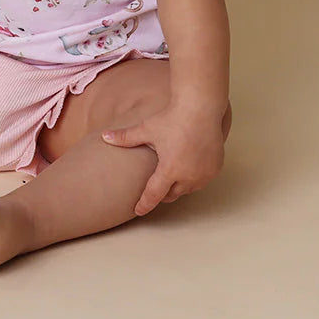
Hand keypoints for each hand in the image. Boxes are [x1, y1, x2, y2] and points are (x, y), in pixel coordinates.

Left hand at [101, 104, 225, 216]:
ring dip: (179, 185)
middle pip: (172, 194)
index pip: (154, 195)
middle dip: (162, 191)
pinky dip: (194, 177)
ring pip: (188, 188)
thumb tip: (104, 137)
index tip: (138, 210)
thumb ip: (125, 137)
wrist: (200, 108)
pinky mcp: (215, 169)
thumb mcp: (146, 129)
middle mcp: (188, 176)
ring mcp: (204, 174)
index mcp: (170, 170)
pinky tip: (188, 165)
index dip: (145, 204)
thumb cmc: (172, 118)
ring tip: (171, 173)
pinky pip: (201, 180)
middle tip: (155, 185)